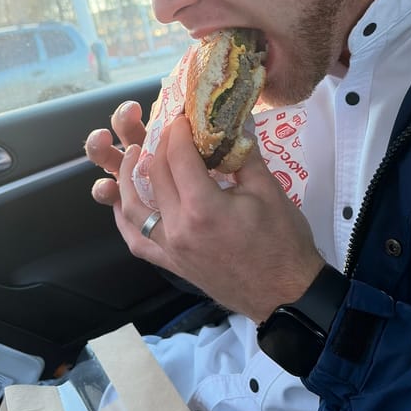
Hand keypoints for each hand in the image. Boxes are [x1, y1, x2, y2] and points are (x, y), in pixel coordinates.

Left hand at [89, 106, 323, 323]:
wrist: (285, 295)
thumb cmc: (283, 242)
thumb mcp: (269, 191)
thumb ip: (245, 155)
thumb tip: (234, 121)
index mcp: (203, 207)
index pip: (177, 156)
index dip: (178, 130)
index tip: (184, 116)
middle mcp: (178, 228)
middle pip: (154, 175)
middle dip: (159, 145)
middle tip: (170, 129)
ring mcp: (170, 249)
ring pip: (133, 206)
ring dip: (130, 176)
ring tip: (136, 155)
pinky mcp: (170, 264)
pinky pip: (137, 239)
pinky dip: (125, 218)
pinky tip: (126, 201)